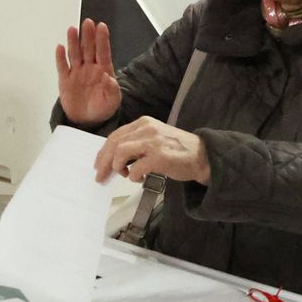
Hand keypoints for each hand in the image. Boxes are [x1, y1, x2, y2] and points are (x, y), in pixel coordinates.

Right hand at [55, 20, 121, 125]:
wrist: (87, 121)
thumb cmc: (102, 109)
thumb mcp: (113, 101)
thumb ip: (112, 89)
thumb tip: (109, 78)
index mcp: (104, 71)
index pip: (103, 52)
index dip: (102, 39)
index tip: (101, 27)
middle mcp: (90, 68)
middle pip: (88, 48)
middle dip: (88, 35)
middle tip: (87, 23)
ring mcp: (77, 73)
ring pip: (75, 54)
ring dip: (74, 42)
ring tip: (72, 30)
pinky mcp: (65, 80)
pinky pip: (62, 67)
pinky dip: (60, 58)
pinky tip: (60, 48)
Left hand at [95, 117, 210, 185]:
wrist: (203, 155)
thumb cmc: (177, 150)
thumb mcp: (155, 137)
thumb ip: (136, 142)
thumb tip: (113, 158)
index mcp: (144, 123)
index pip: (115, 135)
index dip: (103, 152)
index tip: (98, 164)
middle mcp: (147, 129)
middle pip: (114, 144)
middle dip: (104, 162)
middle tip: (100, 176)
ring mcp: (153, 142)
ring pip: (121, 153)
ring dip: (117, 167)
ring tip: (124, 175)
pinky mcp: (160, 157)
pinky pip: (136, 168)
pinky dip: (133, 176)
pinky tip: (139, 179)